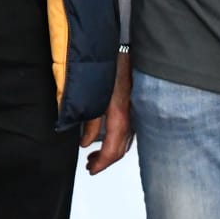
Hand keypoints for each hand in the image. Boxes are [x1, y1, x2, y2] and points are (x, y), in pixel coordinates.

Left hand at [81, 51, 133, 173]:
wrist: (120, 48)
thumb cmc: (107, 67)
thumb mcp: (91, 96)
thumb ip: (89, 122)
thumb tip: (86, 142)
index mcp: (120, 117)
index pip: (113, 150)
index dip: (102, 164)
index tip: (91, 170)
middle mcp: (130, 117)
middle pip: (121, 149)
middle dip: (105, 160)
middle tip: (90, 165)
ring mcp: (134, 112)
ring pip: (125, 140)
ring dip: (110, 150)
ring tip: (94, 153)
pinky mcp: (132, 105)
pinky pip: (126, 129)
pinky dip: (116, 138)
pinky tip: (105, 135)